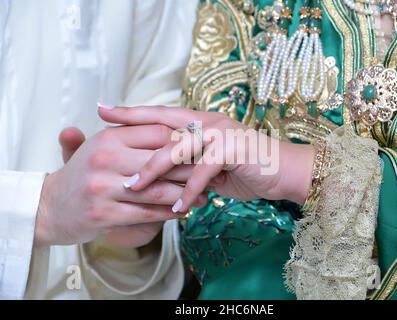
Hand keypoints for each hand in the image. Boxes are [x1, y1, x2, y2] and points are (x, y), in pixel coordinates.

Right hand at [35, 119, 204, 247]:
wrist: (49, 208)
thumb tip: (165, 120)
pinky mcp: (105, 214)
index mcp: (108, 139)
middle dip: (191, 169)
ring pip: (158, 190)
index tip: (201, 149)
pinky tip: (183, 211)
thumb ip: (122, 130)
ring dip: (186, 194)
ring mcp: (104, 188)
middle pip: (162, 161)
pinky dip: (170, 213)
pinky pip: (148, 214)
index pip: (158, 133)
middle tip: (212, 174)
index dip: (183, 142)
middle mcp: (105, 160)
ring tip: (204, 196)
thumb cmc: (81, 174)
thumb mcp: (96, 146)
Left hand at [98, 106, 314, 213]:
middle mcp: (206, 122)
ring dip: (153, 171)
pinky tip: (178, 209)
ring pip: (177, 149)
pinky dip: (188, 193)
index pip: (160, 115)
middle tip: (102, 126)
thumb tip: (166, 175)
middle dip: (130, 122)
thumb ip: (189, 164)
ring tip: (133, 187)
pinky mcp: (231, 150)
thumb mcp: (212, 164)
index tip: (105, 109)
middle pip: (161, 121)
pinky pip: (201, 173)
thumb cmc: (246, 167)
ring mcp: (219, 134)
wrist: (283, 171)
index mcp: (199, 122)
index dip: (132, 112)